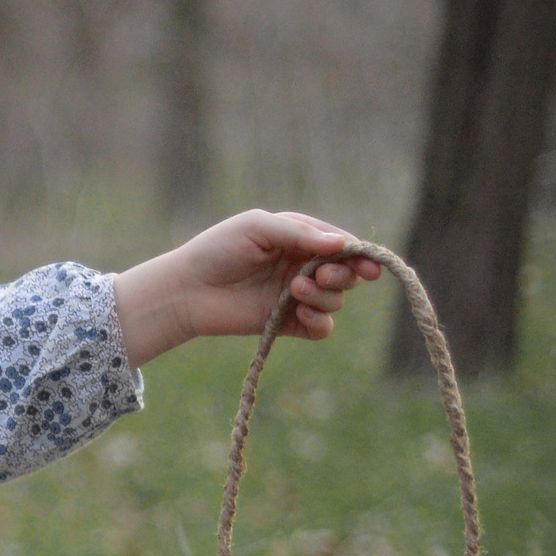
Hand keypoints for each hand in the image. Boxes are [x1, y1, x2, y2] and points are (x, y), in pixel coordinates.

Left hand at [114, 210, 384, 366]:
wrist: (187, 289)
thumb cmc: (218, 250)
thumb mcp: (257, 227)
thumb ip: (299, 233)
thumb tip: (342, 244)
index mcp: (300, 238)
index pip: (343, 246)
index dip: (360, 254)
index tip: (368, 265)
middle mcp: (303, 266)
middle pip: (347, 274)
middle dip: (343, 275)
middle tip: (322, 275)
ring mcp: (297, 296)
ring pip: (336, 300)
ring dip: (325, 296)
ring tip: (294, 289)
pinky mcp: (287, 323)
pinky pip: (322, 328)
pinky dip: (320, 322)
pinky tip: (302, 314)